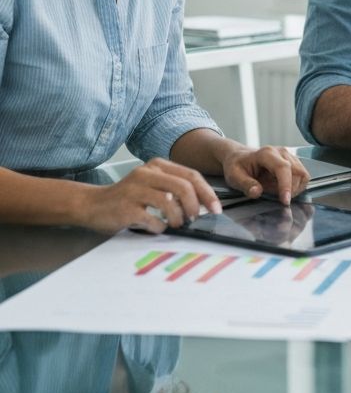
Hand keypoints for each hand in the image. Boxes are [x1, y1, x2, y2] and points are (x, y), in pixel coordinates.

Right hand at [86, 158, 221, 233]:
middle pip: (183, 187)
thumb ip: (175, 189)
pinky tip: (158, 227)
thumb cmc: (128, 198)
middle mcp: (146, 173)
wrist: (92, 205)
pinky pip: (152, 219)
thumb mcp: (153, 185)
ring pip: (169, 202)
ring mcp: (134, 190)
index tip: (216, 209)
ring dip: (178, 218)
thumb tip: (204, 205)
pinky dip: (160, 226)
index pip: (191, 175)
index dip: (207, 193)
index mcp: (157, 165)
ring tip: (176, 224)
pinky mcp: (125, 208)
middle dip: (196, 206)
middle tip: (196, 219)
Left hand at [221, 145, 309, 204]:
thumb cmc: (236, 166)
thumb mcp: (234, 177)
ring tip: (275, 191)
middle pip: (297, 172)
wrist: (239, 157)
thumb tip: (257, 192)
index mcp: (266, 153)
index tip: (285, 201)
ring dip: (294, 188)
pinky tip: (281, 188)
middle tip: (272, 195)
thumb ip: (245, 184)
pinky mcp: (293, 162)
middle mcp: (281, 152)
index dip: (286, 185)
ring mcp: (289, 156)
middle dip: (290, 189)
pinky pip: (302, 176)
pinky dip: (296, 186)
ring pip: (302, 175)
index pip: (283, 168)